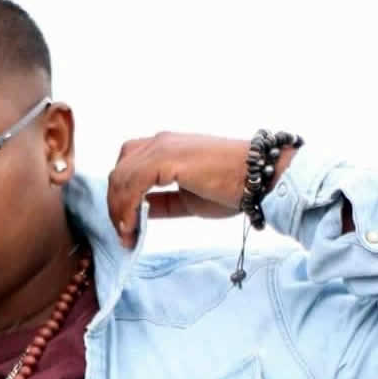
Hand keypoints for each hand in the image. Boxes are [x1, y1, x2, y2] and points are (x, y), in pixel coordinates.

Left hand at [107, 132, 291, 247]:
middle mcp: (160, 143)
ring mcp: (163, 147)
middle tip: (123, 235)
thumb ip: (161, 202)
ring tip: (127, 236)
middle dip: (115, 205)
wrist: (261, 178)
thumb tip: (137, 214)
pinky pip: (133, 183)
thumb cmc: (232, 187)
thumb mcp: (187, 198)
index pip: (128, 168)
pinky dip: (127, 207)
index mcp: (165, 148)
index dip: (120, 196)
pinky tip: (133, 227)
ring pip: (121, 178)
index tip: (125, 226)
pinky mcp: (168, 158)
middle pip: (120, 172)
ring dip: (119, 210)